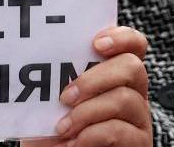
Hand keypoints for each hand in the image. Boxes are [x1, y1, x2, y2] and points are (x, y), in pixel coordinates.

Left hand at [26, 26, 151, 146]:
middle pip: (132, 67)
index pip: (133, 45)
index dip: (121, 37)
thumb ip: (55, 79)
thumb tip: (35, 59)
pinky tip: (75, 142)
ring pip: (125, 99)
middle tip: (66, 97)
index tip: (96, 43)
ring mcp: (138, 118)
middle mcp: (134, 92)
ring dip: (87, 112)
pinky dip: (92, 135)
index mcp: (115, 74)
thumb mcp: (51, 100)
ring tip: (63, 127)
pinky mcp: (138, 142)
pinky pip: (120, 131)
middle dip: (95, 78)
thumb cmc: (54, 128)